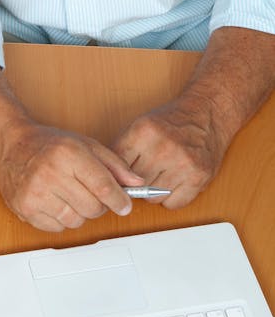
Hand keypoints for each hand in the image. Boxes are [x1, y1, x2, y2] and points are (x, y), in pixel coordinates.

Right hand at [0, 120, 144, 231]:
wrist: (9, 144)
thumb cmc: (46, 143)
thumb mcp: (84, 143)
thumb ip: (114, 164)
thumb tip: (137, 183)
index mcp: (68, 154)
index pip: (104, 187)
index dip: (120, 200)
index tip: (124, 205)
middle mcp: (50, 173)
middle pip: (93, 208)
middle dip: (99, 204)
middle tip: (90, 193)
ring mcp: (35, 193)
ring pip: (77, 221)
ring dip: (79, 212)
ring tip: (69, 194)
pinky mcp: (25, 208)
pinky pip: (58, 227)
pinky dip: (62, 219)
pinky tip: (55, 201)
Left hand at [113, 95, 229, 207]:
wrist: (207, 112)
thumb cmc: (172, 120)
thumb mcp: (141, 125)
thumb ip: (123, 149)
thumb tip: (109, 178)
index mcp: (144, 131)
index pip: (118, 166)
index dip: (118, 174)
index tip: (120, 176)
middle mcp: (163, 147)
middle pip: (135, 185)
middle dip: (136, 184)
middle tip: (144, 173)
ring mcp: (182, 163)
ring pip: (153, 198)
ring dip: (154, 192)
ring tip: (161, 175)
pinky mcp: (199, 177)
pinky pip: (173, 204)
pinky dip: (172, 198)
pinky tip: (175, 182)